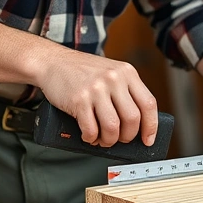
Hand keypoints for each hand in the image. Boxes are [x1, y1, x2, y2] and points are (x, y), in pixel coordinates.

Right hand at [31, 43, 157, 146]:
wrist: (52, 61)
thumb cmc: (81, 71)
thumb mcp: (111, 72)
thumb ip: (125, 91)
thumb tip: (137, 124)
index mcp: (127, 73)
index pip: (148, 104)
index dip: (151, 126)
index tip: (148, 140)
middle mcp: (114, 79)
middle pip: (132, 119)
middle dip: (127, 136)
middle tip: (120, 139)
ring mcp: (96, 89)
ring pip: (113, 127)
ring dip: (109, 140)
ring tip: (103, 140)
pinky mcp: (79, 99)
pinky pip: (91, 129)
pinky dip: (91, 138)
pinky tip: (89, 136)